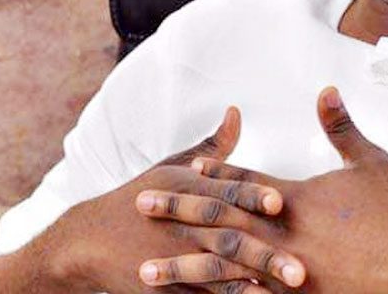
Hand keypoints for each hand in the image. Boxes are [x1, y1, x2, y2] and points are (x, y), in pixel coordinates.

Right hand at [50, 107, 305, 293]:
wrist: (86, 241)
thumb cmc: (139, 197)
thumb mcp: (171, 167)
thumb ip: (212, 146)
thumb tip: (236, 112)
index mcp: (186, 191)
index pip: (223, 192)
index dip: (250, 196)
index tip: (278, 202)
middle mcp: (182, 225)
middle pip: (229, 238)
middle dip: (265, 253)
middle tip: (301, 268)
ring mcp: (174, 259)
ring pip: (219, 272)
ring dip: (254, 283)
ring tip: (287, 292)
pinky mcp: (165, 287)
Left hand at [140, 88, 387, 292]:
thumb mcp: (371, 162)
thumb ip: (342, 127)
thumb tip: (326, 90)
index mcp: (297, 198)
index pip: (244, 180)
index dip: (213, 171)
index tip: (183, 167)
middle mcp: (283, 234)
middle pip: (219, 219)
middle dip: (177, 212)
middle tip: (139, 204)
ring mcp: (285, 273)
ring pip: (220, 269)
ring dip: (180, 269)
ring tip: (144, 271)